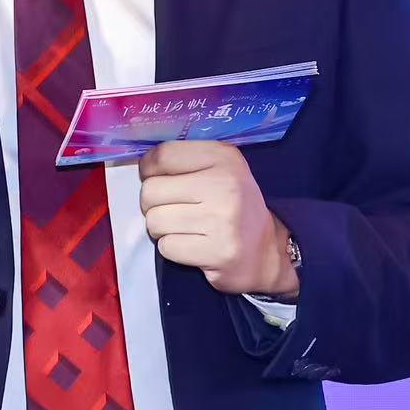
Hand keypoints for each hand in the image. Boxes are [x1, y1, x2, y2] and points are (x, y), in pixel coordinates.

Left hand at [138, 141, 297, 296]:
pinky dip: (173, 249)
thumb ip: (185, 161)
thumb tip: (142, 166)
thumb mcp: (219, 171)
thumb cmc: (234, 208)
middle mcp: (224, 184)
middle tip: (173, 211)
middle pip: (151, 191)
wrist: (266, 254)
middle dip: (154, 205)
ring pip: (154, 221)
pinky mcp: (217, 252)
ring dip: (162, 229)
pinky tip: (192, 245)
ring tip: (184, 229)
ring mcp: (221, 220)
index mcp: (224, 157)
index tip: (157, 180)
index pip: (162, 155)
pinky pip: (166, 247)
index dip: (149, 170)